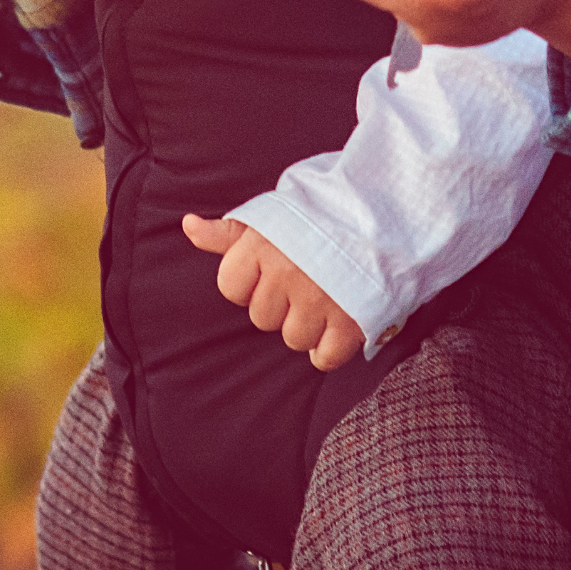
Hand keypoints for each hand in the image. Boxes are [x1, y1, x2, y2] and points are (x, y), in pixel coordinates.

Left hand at [182, 215, 368, 370]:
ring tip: (326, 296)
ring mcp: (320, 298)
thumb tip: (188, 225)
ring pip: (293, 339)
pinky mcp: (351, 321)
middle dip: (281, 303)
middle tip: (306, 279)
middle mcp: (287, 272)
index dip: (250, 282)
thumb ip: (227, 231)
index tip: (273, 267)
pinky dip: (332, 347)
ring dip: (309, 325)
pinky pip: (325, 358)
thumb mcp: (270, 217)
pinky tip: (339, 321)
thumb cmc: (318, 218)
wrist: (383, 212)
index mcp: (263, 244)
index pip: (231, 287)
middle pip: (262, 318)